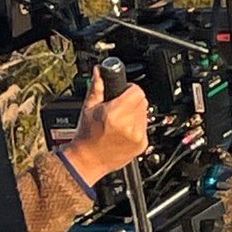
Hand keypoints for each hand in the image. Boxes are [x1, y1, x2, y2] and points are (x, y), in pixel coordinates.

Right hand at [64, 66, 149, 186]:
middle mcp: (128, 126)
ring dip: (135, 113)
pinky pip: (145, 127)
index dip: (130, 89)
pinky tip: (123, 130)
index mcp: (115, 114)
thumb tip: (100, 71)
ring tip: (120, 119)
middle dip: (132, 100)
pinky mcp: (142, 145)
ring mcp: (137, 137)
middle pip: (142, 101)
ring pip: (145, 114)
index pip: (137, 91)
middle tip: (119, 106)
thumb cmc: (86, 136)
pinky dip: (137, 125)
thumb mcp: (88, 108)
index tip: (123, 91)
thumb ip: (97, 87)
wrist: (88, 160)